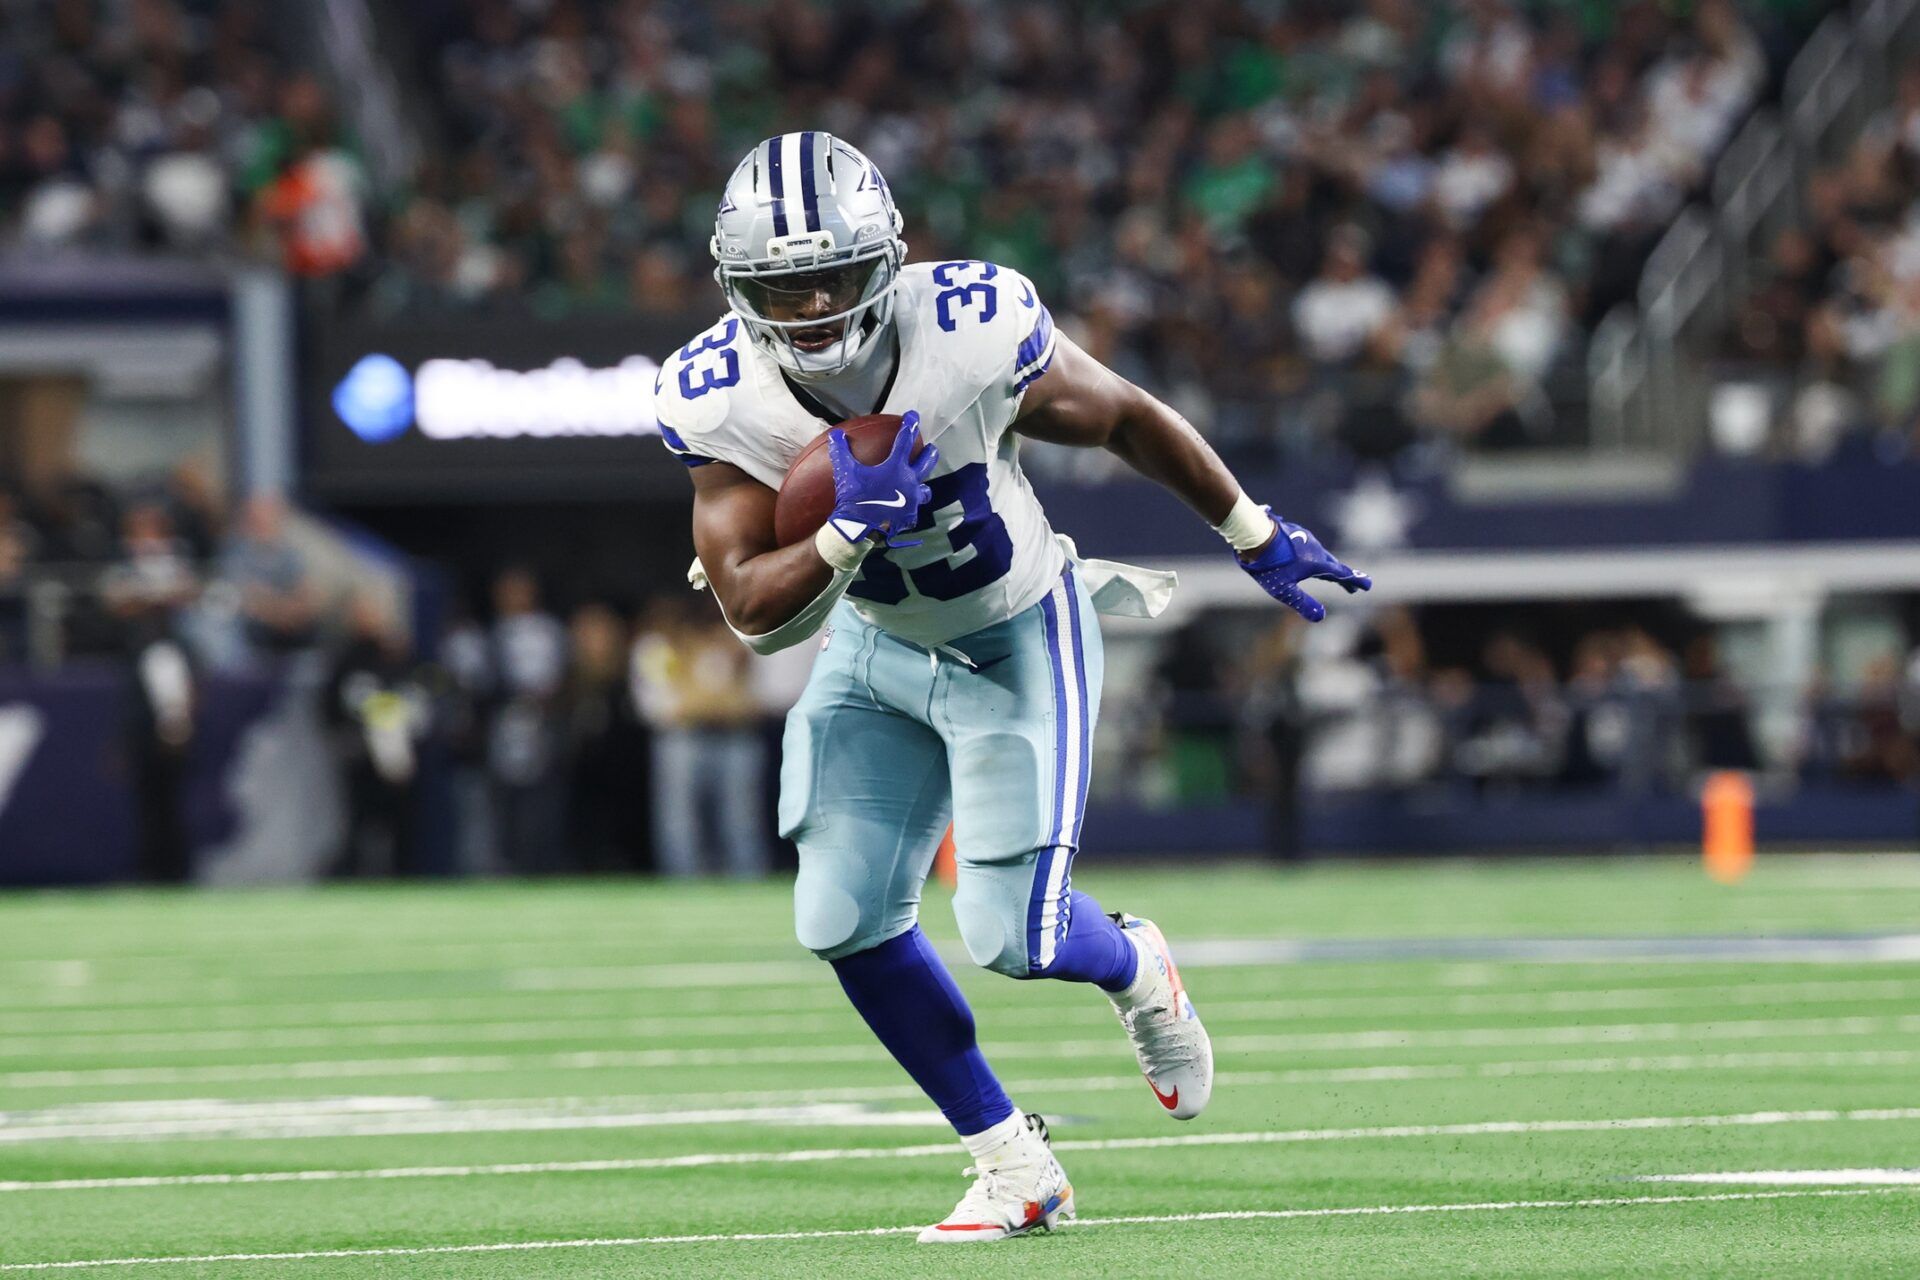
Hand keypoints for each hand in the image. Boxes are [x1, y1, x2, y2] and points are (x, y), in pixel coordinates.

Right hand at [825, 410, 938, 547]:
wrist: (859, 528)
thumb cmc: (853, 497)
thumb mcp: (846, 471)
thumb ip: (841, 451)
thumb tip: (835, 434)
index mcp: (895, 468)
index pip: (905, 441)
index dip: (909, 426)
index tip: (914, 416)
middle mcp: (909, 482)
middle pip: (925, 464)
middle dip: (930, 454)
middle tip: (932, 448)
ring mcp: (912, 501)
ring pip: (924, 491)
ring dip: (923, 486)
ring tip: (922, 487)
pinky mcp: (909, 518)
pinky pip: (913, 512)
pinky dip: (911, 510)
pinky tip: (906, 511)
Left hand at [1237, 507, 1371, 621]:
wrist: (1253, 535)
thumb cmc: (1268, 565)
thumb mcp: (1284, 590)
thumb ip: (1303, 604)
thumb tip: (1321, 618)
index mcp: (1317, 563)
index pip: (1342, 574)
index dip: (1355, 580)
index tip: (1368, 585)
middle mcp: (1315, 549)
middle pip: (1333, 566)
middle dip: (1343, 578)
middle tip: (1351, 588)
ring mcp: (1305, 539)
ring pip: (1321, 555)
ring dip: (1328, 566)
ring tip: (1330, 576)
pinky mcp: (1294, 532)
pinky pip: (1309, 547)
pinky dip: (1314, 557)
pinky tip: (1306, 558)